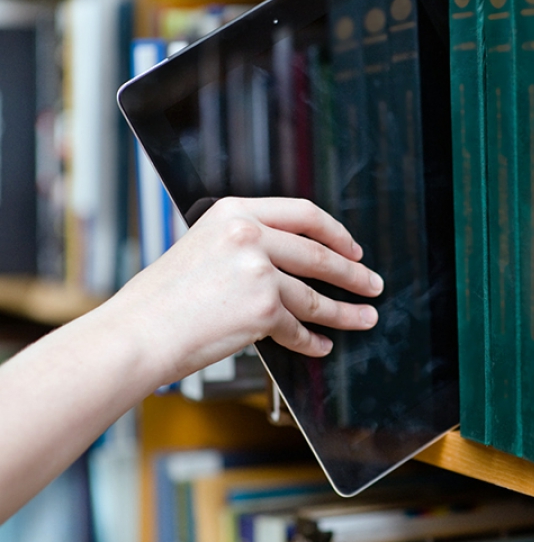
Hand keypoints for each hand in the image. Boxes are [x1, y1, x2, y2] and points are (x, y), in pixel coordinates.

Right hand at [110, 196, 383, 384]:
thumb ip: (245, 244)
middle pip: (319, 254)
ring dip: (345, 311)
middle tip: (372, 284)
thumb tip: (290, 261)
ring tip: (365, 318)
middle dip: (353, 273)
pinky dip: (312, 340)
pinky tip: (321, 345)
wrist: (138, 334)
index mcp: (235, 212)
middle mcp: (250, 235)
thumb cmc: (161, 298)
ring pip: (315, 296)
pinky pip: (298, 328)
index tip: (353, 249)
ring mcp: (259, 272)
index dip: (335, 232)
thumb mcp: (201, 246)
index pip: (303, 212)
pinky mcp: (263, 310)